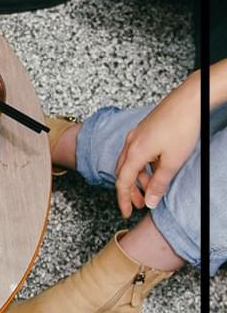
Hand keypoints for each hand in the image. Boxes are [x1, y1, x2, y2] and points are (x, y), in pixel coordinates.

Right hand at [114, 70, 199, 217]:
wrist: (190, 100)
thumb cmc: (182, 126)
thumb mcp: (172, 161)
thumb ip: (159, 183)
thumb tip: (150, 201)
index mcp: (134, 152)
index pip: (122, 182)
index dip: (123, 199)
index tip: (126, 213)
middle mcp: (131, 143)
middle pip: (122, 172)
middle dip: (129, 191)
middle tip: (138, 204)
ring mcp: (137, 135)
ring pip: (130, 162)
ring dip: (137, 178)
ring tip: (150, 188)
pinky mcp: (145, 129)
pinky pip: (137, 152)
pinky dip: (142, 165)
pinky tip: (155, 168)